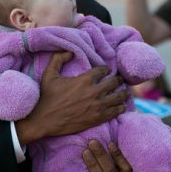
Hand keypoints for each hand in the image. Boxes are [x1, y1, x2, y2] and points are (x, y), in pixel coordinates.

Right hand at [15, 52, 129, 143]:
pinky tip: (122, 106)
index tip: (106, 70)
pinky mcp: (98, 118)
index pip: (103, 70)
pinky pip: (116, 111)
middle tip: (119, 79)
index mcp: (85, 80)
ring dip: (123, 93)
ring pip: (118, 97)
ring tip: (126, 92)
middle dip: (117, 79)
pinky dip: (120, 108)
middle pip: (114, 82)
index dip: (105, 69)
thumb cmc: (46, 97)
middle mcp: (94, 92)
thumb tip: (69, 51)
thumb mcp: (49, 75)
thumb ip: (58, 59)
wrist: (44, 120)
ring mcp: (98, 106)